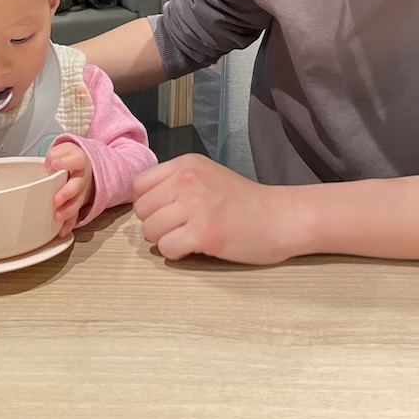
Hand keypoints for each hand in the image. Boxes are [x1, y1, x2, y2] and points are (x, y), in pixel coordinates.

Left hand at [44, 141, 94, 236]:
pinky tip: (62, 230)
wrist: (86, 168)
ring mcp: (82, 192)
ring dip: (68, 210)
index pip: (76, 159)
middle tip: (56, 199)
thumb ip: (55, 154)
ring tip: (58, 216)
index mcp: (79, 161)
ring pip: (77, 202)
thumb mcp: (64, 150)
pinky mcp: (78, 204)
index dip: (65, 162)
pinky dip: (69, 224)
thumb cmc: (71, 160)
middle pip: (78, 185)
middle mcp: (82, 177)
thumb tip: (47, 164)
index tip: (53, 165)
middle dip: (68, 193)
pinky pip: (75, 216)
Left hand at [133, 153, 296, 264]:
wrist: (279, 217)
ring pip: (150, 231)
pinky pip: (166, 248)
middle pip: (142, 210)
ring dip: (165, 240)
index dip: (148, 203)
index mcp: (186, 164)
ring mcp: (195, 206)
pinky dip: (176, 253)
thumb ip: (176, 182)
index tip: (166, 212)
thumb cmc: (244, 201)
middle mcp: (187, 180)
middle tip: (179, 228)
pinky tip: (194, 248)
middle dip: (155, 224)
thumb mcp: (207, 175)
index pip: (139, 185)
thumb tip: (144, 203)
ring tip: (188, 237)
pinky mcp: (204, 233)